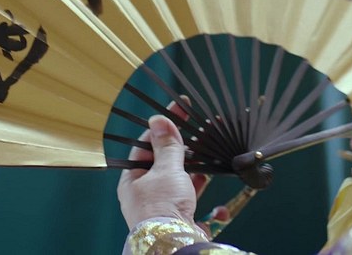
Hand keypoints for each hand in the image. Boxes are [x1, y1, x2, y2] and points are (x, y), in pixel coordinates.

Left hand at [117, 100, 213, 230]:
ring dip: (197, 174)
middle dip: (184, 151)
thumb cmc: (162, 207)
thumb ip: (167, 146)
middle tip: (199, 133)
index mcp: (134, 179)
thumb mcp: (166, 169)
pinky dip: (208, 202)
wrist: (173, 245)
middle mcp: (146, 193)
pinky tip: (217, 206)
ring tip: (210, 161)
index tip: (180, 110)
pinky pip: (195, 204)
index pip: (146, 145)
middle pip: (165, 163)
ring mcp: (164, 207)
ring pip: (182, 182)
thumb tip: (159, 119)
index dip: (164, 127)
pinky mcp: (181, 219)